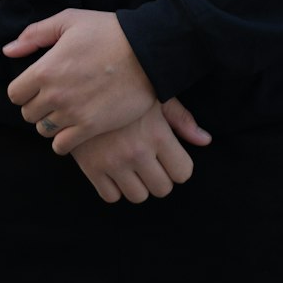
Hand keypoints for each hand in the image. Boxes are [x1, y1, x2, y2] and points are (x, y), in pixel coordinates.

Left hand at [3, 9, 155, 151]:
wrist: (147, 51)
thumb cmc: (109, 31)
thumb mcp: (69, 20)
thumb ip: (35, 34)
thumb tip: (8, 51)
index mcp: (44, 69)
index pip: (14, 94)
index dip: (24, 90)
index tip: (38, 86)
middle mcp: (54, 94)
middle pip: (28, 114)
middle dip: (38, 107)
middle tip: (55, 99)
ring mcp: (72, 113)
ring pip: (44, 130)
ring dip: (51, 123)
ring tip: (66, 112)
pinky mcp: (91, 127)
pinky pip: (61, 146)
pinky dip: (63, 140)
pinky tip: (74, 129)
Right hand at [67, 98, 211, 203]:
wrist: (77, 85)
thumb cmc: (123, 88)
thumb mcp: (155, 97)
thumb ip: (181, 120)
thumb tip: (205, 140)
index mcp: (157, 133)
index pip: (183, 172)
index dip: (179, 167)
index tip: (171, 158)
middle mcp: (137, 152)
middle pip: (162, 189)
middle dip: (160, 178)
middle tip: (152, 164)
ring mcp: (112, 162)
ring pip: (138, 196)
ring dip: (138, 185)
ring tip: (133, 167)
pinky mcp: (90, 168)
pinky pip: (111, 196)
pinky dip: (114, 188)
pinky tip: (114, 170)